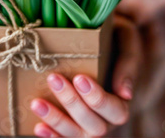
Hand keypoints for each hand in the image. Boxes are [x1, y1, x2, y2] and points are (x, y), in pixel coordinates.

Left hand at [31, 16, 141, 136]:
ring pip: (76, 134)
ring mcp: (87, 127)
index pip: (115, 110)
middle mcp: (106, 120)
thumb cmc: (114, 36)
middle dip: (71, 103)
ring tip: (36, 103)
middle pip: (94, 125)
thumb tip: (125, 94)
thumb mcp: (125, 39)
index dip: (97, 98)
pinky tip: (38, 126)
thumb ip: (128, 63)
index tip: (80, 78)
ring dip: (56, 120)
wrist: (99, 36)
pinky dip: (51, 136)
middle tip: (54, 79)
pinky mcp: (71, 126)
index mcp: (122, 101)